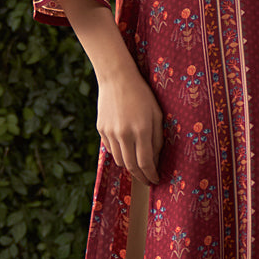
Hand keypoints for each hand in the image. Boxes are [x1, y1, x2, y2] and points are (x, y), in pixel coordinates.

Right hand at [58, 0, 164, 184]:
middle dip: (141, 177)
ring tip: (138, 168)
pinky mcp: (101, 130)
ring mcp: (110, 133)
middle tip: (148, 181)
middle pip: (132, 166)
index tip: (156, 180)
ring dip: (130, 168)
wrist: (117, 78)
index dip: (152, 175)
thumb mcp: (157, 114)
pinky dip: (120, 155)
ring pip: (120, 160)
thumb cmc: (142, 94)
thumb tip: (156, 159)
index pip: (146, 163)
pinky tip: (127, 152)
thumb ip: (157, 138)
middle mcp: (124, 134)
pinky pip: (111, 149)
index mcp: (142, 130)